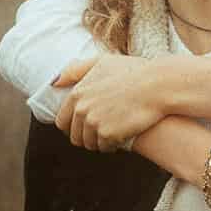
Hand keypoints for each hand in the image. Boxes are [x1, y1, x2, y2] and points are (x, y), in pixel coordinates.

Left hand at [53, 56, 170, 151]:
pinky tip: (123, 136)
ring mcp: (93, 122)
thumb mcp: (102, 62)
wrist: (156, 86)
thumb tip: (54, 82)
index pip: (62, 121)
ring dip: (100, 142)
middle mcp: (81, 109)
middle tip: (104, 132)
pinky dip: (112, 145)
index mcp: (77, 94)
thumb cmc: (134, 72)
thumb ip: (76, 71)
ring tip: (114, 133)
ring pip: (89, 144)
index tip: (86, 127)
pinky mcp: (106, 134)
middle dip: (87, 137)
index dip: (73, 127)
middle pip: (75, 136)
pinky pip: (104, 147)